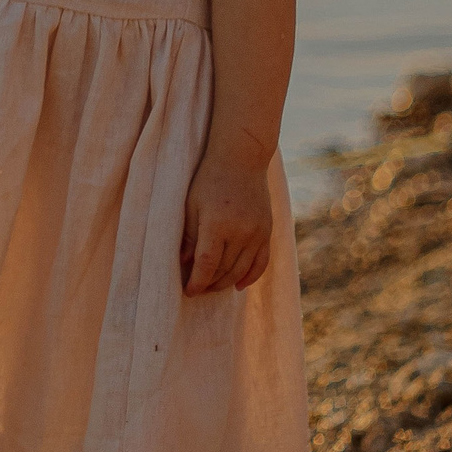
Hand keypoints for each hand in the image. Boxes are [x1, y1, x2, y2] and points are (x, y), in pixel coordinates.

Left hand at [181, 150, 273, 295]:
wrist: (241, 159)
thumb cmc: (209, 179)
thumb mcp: (192, 204)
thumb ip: (190, 236)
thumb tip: (185, 264)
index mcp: (217, 224)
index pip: (206, 264)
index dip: (197, 281)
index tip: (188, 292)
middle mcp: (240, 232)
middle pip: (225, 270)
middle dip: (210, 284)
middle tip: (198, 290)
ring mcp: (257, 233)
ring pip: (242, 269)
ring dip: (227, 282)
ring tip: (213, 287)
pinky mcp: (267, 231)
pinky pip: (261, 262)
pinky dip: (251, 277)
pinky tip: (239, 286)